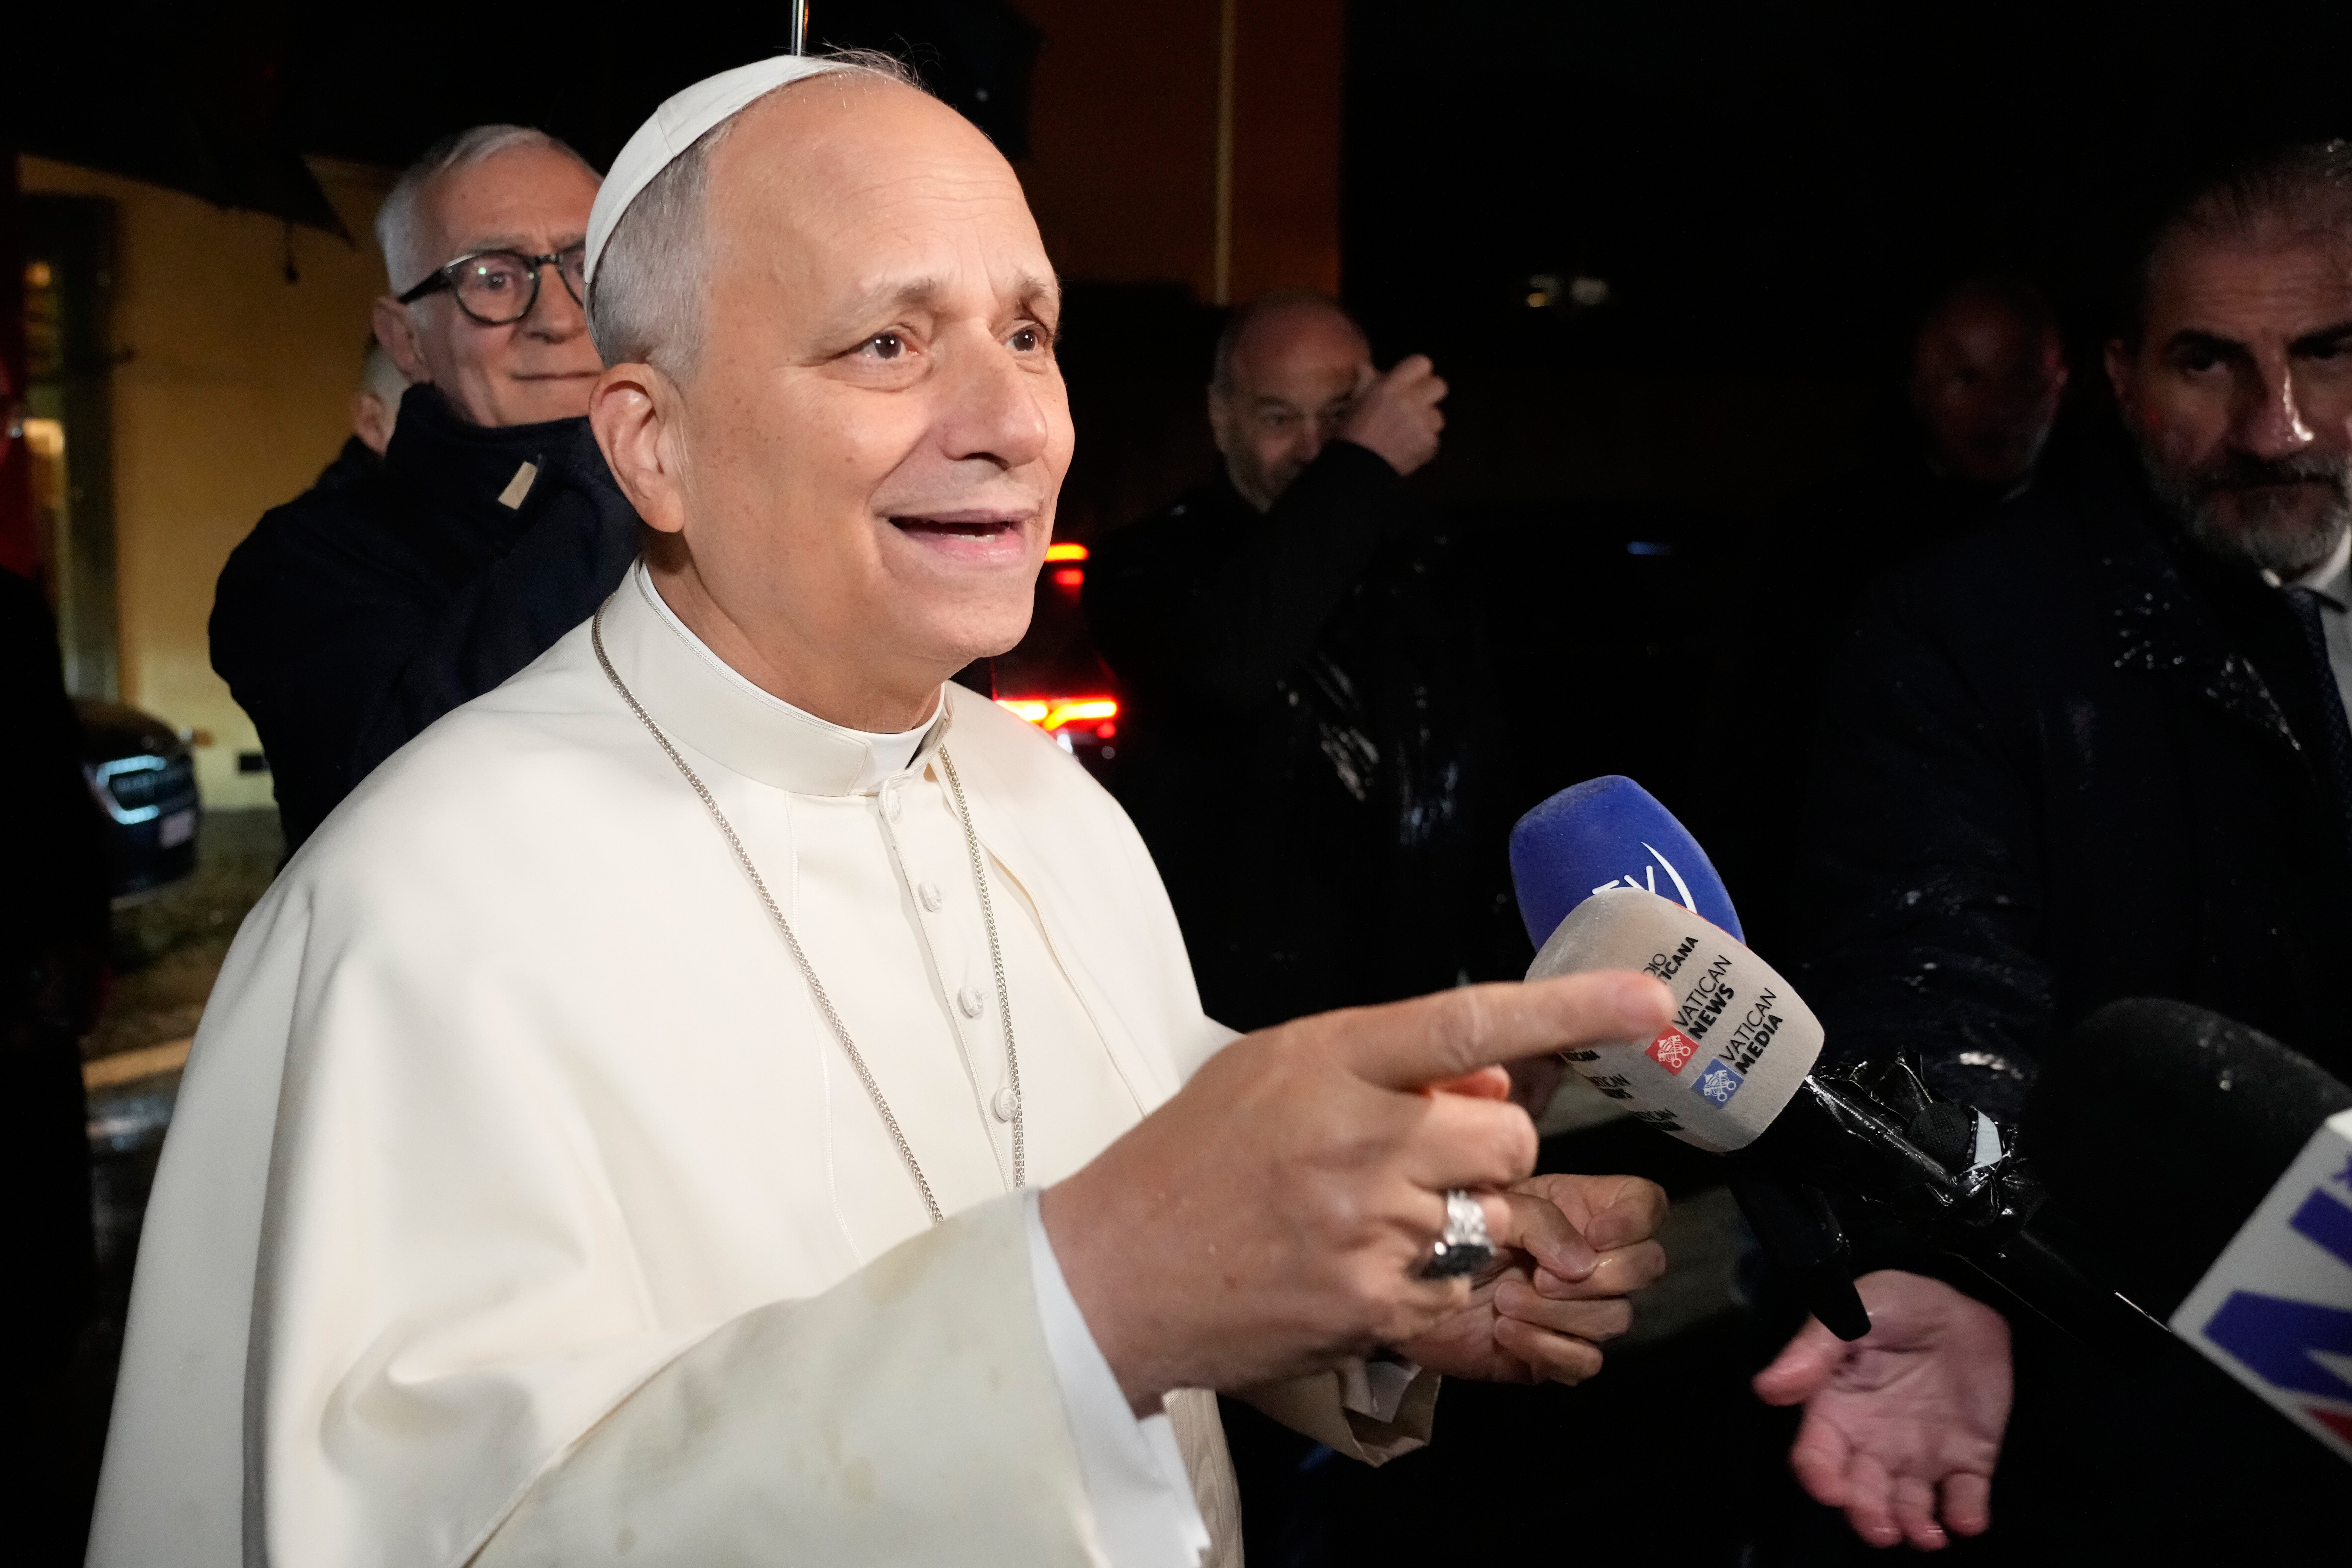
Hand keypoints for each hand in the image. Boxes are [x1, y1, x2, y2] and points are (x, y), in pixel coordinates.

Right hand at [1043, 973, 1672, 1409]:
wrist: (1113, 1273)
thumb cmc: (1193, 1160)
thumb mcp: (1274, 1071)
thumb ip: (1385, 1064)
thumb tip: (1494, 1074)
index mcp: (1329, 1062)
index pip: (1471, 1021)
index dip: (1571, 1008)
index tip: (1651, 1000)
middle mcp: (1358, 1139)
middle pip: (1507, 1136)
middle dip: (1487, 1150)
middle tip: (1418, 1161)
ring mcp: (1370, 1228)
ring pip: (1493, 1215)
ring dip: (1460, 1218)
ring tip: (1373, 1222)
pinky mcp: (1377, 1305)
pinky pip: (1460, 1284)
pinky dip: (1431, 1278)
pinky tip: (1360, 1268)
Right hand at [1338, 354, 1445, 475]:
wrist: (1356, 470)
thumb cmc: (1350, 435)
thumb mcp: (1355, 402)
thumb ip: (1369, 383)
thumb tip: (1371, 369)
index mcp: (1390, 386)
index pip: (1422, 363)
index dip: (1418, 373)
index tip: (1410, 383)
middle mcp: (1410, 400)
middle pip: (1439, 385)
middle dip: (1429, 395)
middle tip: (1415, 406)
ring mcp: (1422, 423)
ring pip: (1438, 415)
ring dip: (1426, 422)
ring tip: (1408, 433)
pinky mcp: (1429, 444)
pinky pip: (1434, 439)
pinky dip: (1423, 444)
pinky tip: (1407, 449)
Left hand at [1398, 1173, 1667, 1383]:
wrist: (1403, 1284)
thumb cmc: (1446, 1232)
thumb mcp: (1489, 1205)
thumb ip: (1540, 1218)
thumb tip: (1581, 1262)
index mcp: (1580, 1208)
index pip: (1646, 1206)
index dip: (1632, 1220)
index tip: (1593, 1232)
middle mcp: (1589, 1257)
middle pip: (1646, 1266)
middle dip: (1597, 1276)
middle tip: (1539, 1274)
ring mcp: (1578, 1308)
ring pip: (1615, 1317)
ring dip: (1558, 1313)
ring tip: (1504, 1300)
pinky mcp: (1556, 1352)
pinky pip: (1585, 1361)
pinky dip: (1546, 1348)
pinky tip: (1505, 1332)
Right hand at [1754, 1269, 2012, 1550]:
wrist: (1963, 1300)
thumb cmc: (1895, 1303)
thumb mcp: (1850, 1313)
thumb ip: (1813, 1350)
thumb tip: (1768, 1388)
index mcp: (1836, 1411)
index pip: (1817, 1457)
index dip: (1820, 1478)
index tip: (1832, 1491)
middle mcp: (1872, 1443)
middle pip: (1862, 1493)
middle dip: (1868, 1516)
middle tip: (1881, 1529)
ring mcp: (1919, 1455)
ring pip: (1909, 1506)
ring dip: (1914, 1527)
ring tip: (1925, 1536)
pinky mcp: (1967, 1459)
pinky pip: (1965, 1497)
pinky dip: (1966, 1516)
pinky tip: (1967, 1520)